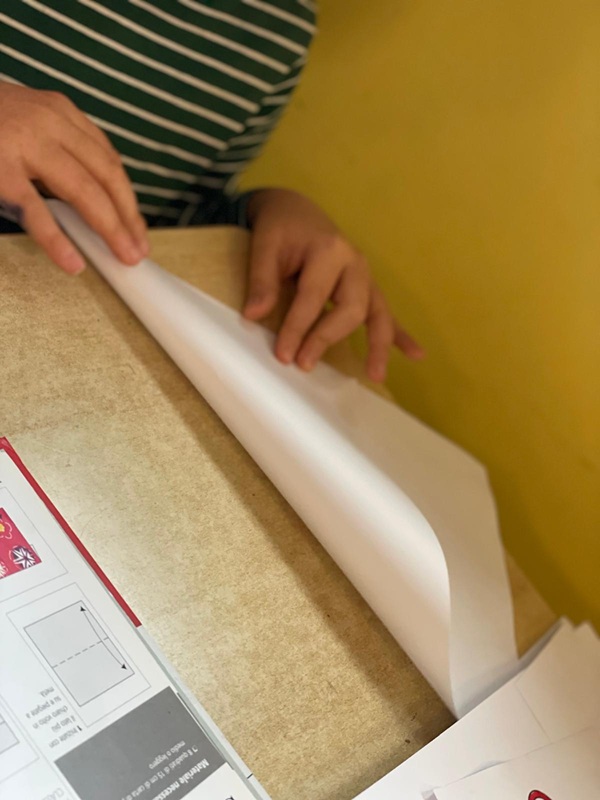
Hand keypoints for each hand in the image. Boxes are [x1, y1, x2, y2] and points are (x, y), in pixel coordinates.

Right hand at [0, 82, 147, 273]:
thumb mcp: (27, 125)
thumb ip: (58, 154)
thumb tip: (92, 204)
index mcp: (60, 112)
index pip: (108, 160)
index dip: (128, 198)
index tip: (138, 228)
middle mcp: (48, 122)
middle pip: (106, 176)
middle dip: (128, 217)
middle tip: (138, 252)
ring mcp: (23, 143)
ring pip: (83, 191)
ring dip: (110, 228)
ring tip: (123, 258)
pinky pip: (35, 210)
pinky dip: (57, 240)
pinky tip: (73, 264)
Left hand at [243, 188, 422, 381]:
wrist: (296, 210)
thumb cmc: (281, 228)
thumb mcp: (264, 244)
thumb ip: (261, 279)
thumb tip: (254, 315)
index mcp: (330, 249)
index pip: (313, 296)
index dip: (297, 327)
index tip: (283, 355)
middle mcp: (355, 263)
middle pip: (350, 308)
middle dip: (328, 338)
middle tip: (304, 364)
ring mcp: (365, 276)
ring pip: (378, 313)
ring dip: (379, 345)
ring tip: (376, 375)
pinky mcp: (367, 287)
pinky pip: (387, 313)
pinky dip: (401, 335)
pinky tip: (416, 355)